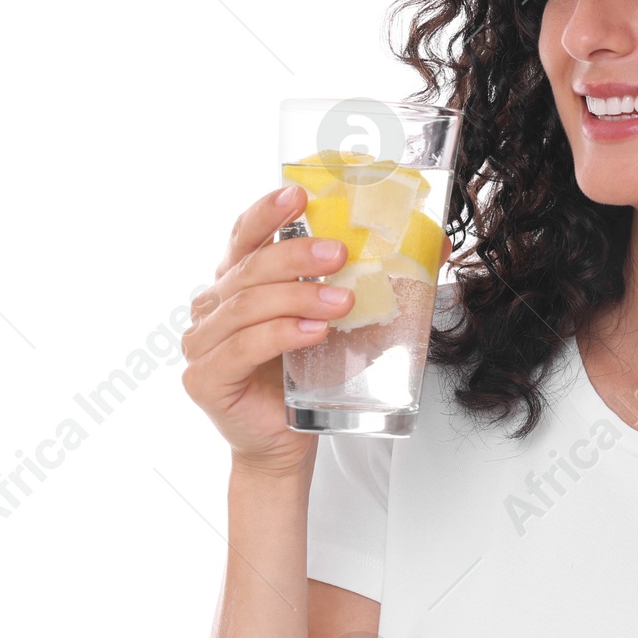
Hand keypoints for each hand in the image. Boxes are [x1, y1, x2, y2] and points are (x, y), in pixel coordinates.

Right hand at [179, 184, 353, 475]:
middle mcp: (212, 306)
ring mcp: (202, 342)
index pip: (245, 235)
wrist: (287, 443)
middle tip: (340, 253)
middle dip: (296, 256)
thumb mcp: (337, 321)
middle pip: (250, 268)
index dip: (268, 212)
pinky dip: (279, 336)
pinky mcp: (205, 378)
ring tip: (341, 301)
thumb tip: (435, 246)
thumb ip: (368, 280)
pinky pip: (241, 348)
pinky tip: (311, 333)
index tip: (299, 194)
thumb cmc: (307, 378)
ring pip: (246, 306)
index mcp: (237, 282)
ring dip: (297, 298)